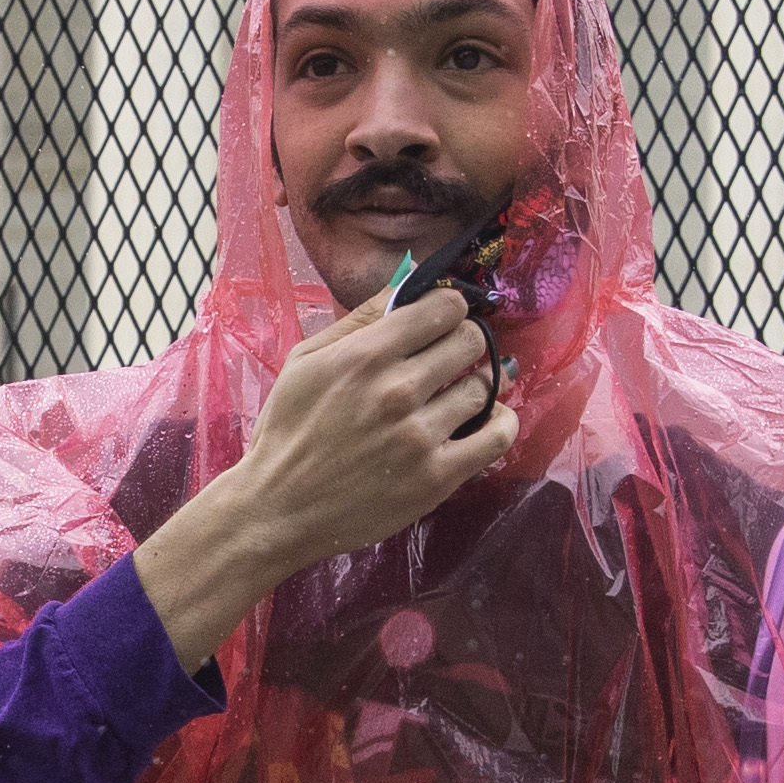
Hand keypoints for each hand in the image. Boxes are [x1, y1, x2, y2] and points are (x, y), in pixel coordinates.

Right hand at [133, 291, 506, 665]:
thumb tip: (409, 274)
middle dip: (468, 341)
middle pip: (471, 341)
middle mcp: (398, 389)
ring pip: (485, 386)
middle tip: (456, 356)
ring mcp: (420, 435)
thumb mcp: (306, 360)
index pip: (444, 308)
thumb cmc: (288, 430)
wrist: (280, 507)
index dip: (452, 308)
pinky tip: (492, 418)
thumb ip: (360, 317)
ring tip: (468, 390)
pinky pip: (497, 436)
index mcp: (366, 355)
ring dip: (483, 382)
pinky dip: (503, 421)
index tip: (446, 321)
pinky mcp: (437, 477)